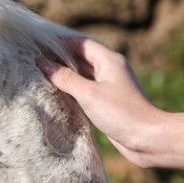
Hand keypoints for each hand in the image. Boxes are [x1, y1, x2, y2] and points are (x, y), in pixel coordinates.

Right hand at [37, 36, 183, 179]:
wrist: (149, 139)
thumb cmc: (122, 113)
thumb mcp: (89, 94)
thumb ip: (65, 78)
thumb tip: (42, 63)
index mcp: (109, 60)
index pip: (80, 43)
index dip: (59, 42)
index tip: (37, 44)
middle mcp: (111, 70)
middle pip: (81, 58)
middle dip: (59, 59)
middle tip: (34, 61)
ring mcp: (111, 86)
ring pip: (83, 75)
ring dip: (65, 75)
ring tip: (41, 77)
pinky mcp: (109, 103)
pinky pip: (87, 91)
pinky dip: (73, 91)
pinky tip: (58, 96)